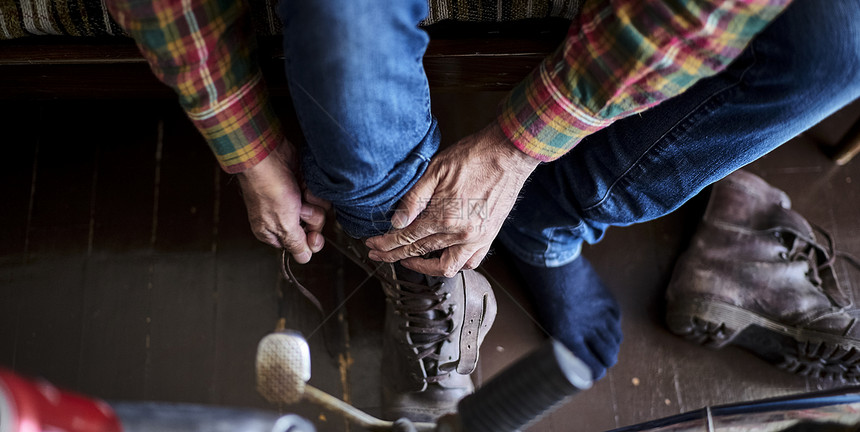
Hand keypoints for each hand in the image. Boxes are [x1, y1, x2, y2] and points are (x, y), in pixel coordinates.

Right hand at [237, 141, 329, 262]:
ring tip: (300, 194)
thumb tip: (303, 259)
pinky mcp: (304, 187)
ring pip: (319, 212)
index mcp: (273, 231)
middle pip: (313, 229)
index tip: (312, 235)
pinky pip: (320, 196)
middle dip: (312, 219)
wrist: (269, 156)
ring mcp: (295, 201)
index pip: (299, 246)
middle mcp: (284, 218)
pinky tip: (304, 184)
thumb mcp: (282, 224)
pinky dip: (315, 190)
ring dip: (313, 203)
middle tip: (300, 208)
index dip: (309, 241)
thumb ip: (295, 244)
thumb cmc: (269, 188)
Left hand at [365, 122, 538, 276]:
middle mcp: (460, 233)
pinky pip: (470, 262)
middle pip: (419, 252)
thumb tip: (396, 222)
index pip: (406, 238)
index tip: (372, 245)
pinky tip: (442, 257)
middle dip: (394, 255)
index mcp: (444, 216)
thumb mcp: (436, 170)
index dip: (385, 243)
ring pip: (445, 266)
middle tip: (378, 254)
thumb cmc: (473, 156)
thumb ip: (414, 199)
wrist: (509, 153)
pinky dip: (454, 264)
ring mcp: (477, 238)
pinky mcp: (489, 237)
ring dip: (423, 266)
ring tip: (406, 261)